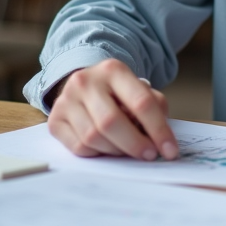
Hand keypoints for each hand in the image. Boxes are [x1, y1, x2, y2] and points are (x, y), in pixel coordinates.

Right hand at [47, 59, 178, 160]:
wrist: (86, 85)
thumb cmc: (119, 93)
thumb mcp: (139, 91)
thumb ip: (154, 108)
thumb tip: (162, 140)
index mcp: (113, 70)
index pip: (141, 103)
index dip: (159, 130)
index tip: (170, 151)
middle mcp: (86, 81)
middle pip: (111, 122)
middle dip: (135, 144)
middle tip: (149, 155)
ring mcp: (66, 100)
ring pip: (93, 137)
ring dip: (116, 151)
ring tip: (127, 150)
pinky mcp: (55, 120)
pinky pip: (78, 147)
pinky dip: (97, 153)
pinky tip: (106, 147)